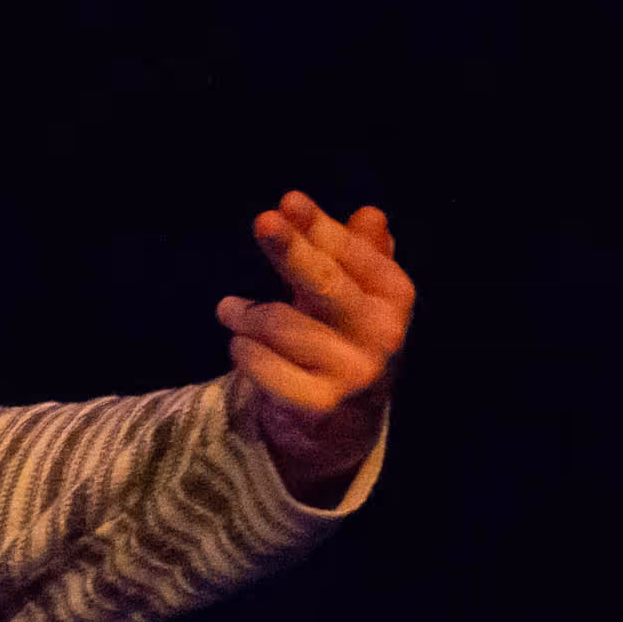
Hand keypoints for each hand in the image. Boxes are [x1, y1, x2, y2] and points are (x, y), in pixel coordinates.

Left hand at [215, 191, 412, 503]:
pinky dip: (245, 352)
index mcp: (394, 298)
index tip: (288, 202)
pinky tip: (240, 344)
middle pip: (326, 284)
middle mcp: (383, 335)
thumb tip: (370, 213)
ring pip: (283, 325)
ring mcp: (354, 373)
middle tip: (263, 221)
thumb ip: (352, 251)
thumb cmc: (341, 335)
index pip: (354, 255)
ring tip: (228, 310)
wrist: (341, 419)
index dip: (320, 228)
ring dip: (245, 313)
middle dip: (292, 251)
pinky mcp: (321, 404)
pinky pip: (266, 367)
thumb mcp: (351, 291)